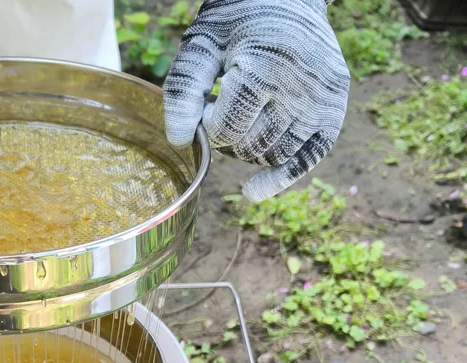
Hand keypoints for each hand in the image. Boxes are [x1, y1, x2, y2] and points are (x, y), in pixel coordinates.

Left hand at [164, 0, 348, 201]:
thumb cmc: (238, 19)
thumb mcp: (202, 43)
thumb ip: (184, 89)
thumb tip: (179, 142)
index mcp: (267, 66)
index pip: (226, 130)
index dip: (208, 126)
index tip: (207, 104)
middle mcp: (302, 86)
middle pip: (249, 148)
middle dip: (228, 138)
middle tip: (226, 108)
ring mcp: (323, 100)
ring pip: (273, 156)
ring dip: (250, 149)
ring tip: (244, 117)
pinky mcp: (335, 109)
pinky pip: (306, 160)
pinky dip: (279, 178)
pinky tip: (252, 192)